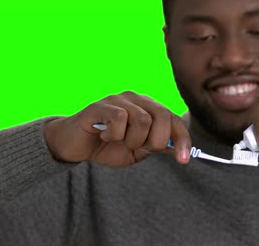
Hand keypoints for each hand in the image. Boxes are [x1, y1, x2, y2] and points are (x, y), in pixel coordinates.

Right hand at [43, 91, 190, 166]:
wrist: (74, 146)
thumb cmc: (106, 146)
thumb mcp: (136, 151)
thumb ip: (155, 146)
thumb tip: (176, 146)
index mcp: (147, 108)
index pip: (174, 118)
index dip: (183, 139)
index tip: (184, 160)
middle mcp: (135, 99)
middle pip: (162, 115)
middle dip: (156, 140)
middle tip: (140, 149)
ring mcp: (118, 99)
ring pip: (142, 119)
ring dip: (133, 140)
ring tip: (119, 141)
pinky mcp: (100, 105)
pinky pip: (119, 118)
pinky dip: (115, 134)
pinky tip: (104, 136)